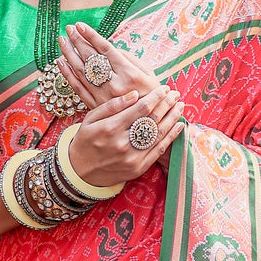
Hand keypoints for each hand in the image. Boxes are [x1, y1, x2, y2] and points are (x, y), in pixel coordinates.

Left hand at [56, 21, 160, 111]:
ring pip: (81, 72)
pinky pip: (78, 88)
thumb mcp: (149, 75)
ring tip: (62, 41)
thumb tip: (110, 49)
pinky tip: (61, 63)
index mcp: (129, 74)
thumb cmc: (153, 96)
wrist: (150, 126)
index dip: (91, 36)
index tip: (80, 25)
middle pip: (91, 58)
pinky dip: (68, 75)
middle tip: (68, 28)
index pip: (105, 50)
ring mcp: (103, 97)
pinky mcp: (96, 107)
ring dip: (69, 54)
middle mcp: (114, 85)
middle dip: (78, 41)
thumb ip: (130, 59)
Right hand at [68, 84, 184, 185]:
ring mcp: (133, 158)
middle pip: (152, 120)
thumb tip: (135, 94)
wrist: (80, 172)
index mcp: (111, 128)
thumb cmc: (86, 141)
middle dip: (167, 104)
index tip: (164, 88)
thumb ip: (112, 106)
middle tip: (175, 94)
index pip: (141, 108)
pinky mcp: (138, 168)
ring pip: (159, 134)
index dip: (156, 96)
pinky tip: (179, 125)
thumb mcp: (90, 118)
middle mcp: (123, 143)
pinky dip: (171, 137)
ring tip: (179, 106)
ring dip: (172, 118)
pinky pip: (159, 151)